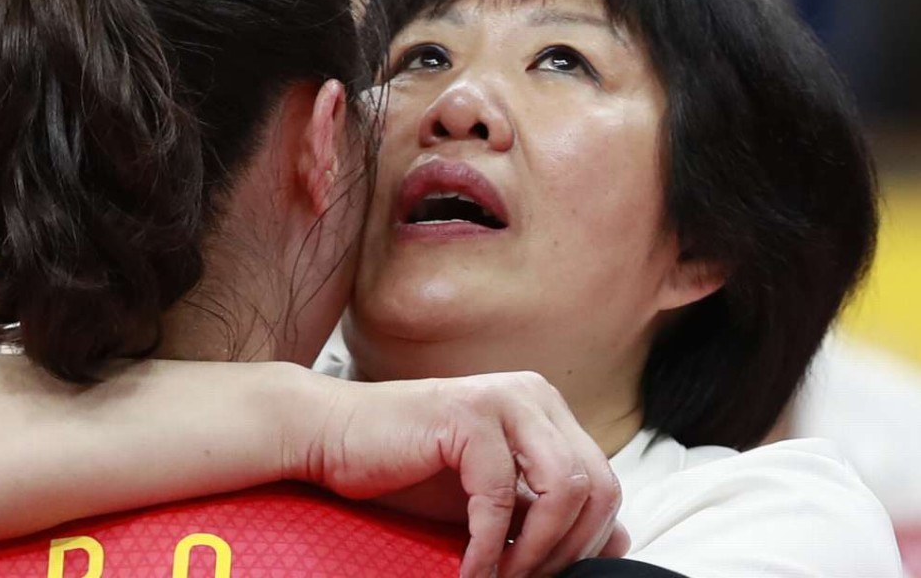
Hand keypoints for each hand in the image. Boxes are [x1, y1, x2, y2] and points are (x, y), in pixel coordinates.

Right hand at [295, 371, 626, 577]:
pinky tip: (470, 569)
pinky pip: (501, 494)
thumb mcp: (495, 499)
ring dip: (535, 551)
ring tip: (500, 577)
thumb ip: (547, 513)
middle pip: (597, 486)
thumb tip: (622, 540)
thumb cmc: (409, 468)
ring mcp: (503, 399)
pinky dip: (488, 546)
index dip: (586, 543)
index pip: (604, 483)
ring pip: (563, 489)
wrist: (336, 436)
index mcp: (548, 410)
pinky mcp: (467, 414)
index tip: (545, 574)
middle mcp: (535, 396)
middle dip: (568, 550)